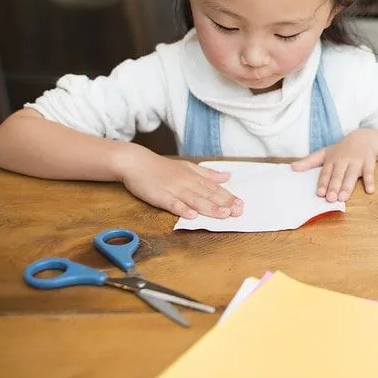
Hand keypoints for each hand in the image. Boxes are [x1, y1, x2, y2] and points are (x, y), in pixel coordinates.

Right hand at [118, 149, 242, 218]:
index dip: (229, 197)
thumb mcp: (187, 167)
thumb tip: (227, 176)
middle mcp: (187, 183)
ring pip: (195, 200)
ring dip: (209, 207)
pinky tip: (191, 215)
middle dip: (224, 204)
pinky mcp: (160, 196)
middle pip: (208, 195)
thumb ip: (208, 174)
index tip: (241, 205)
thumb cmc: (162, 167)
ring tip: (223, 214)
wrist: (136, 162)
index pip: (215, 189)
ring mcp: (174, 190)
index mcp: (195, 177)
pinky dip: (182, 209)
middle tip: (238, 211)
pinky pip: (172, 204)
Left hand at [291, 129, 377, 201]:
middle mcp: (344, 160)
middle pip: (338, 175)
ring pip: (352, 175)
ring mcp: (357, 161)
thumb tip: (291, 168)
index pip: (326, 172)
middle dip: (334, 186)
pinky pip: (370, 172)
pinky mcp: (369, 162)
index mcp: (332, 159)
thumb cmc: (342, 149)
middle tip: (331, 198)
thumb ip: (309, 162)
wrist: (365, 138)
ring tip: (344, 197)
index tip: (319, 193)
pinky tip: (370, 190)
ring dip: (348, 186)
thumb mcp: (325, 153)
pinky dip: (370, 181)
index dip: (323, 182)